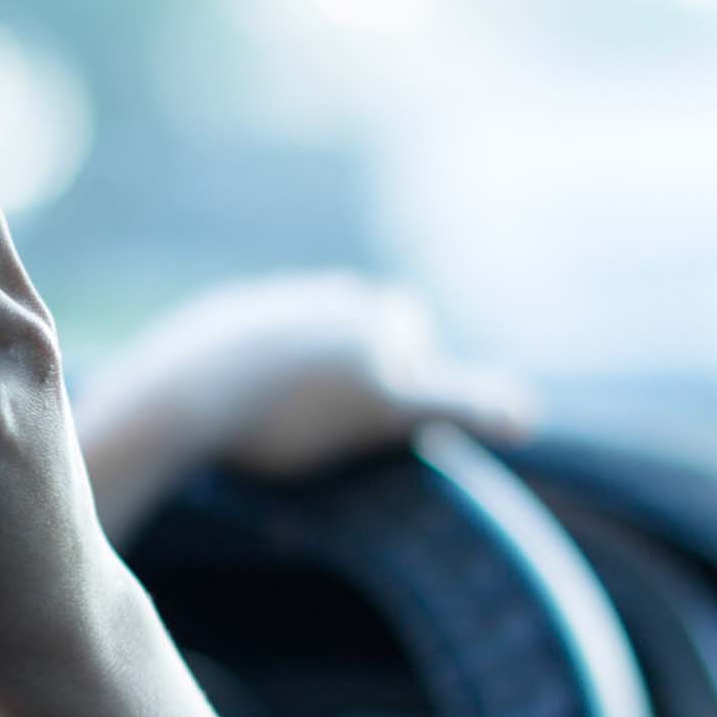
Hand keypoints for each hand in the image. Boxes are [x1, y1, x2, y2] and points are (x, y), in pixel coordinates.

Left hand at [73, 276, 537, 539]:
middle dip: (359, 363)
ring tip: (289, 422)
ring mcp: (262, 306)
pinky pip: (252, 351)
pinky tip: (244, 414)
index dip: (406, 374)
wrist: (185, 399)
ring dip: (308, 369)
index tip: (382, 411)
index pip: (408, 329)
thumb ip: (462, 405)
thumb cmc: (293, 415)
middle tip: (336, 421)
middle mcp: (317, 294)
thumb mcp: (389, 412)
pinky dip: (258, 376)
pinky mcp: (213, 328)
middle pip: (359, 326)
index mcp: (362, 307)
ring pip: (306, 336)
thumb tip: (530, 414)